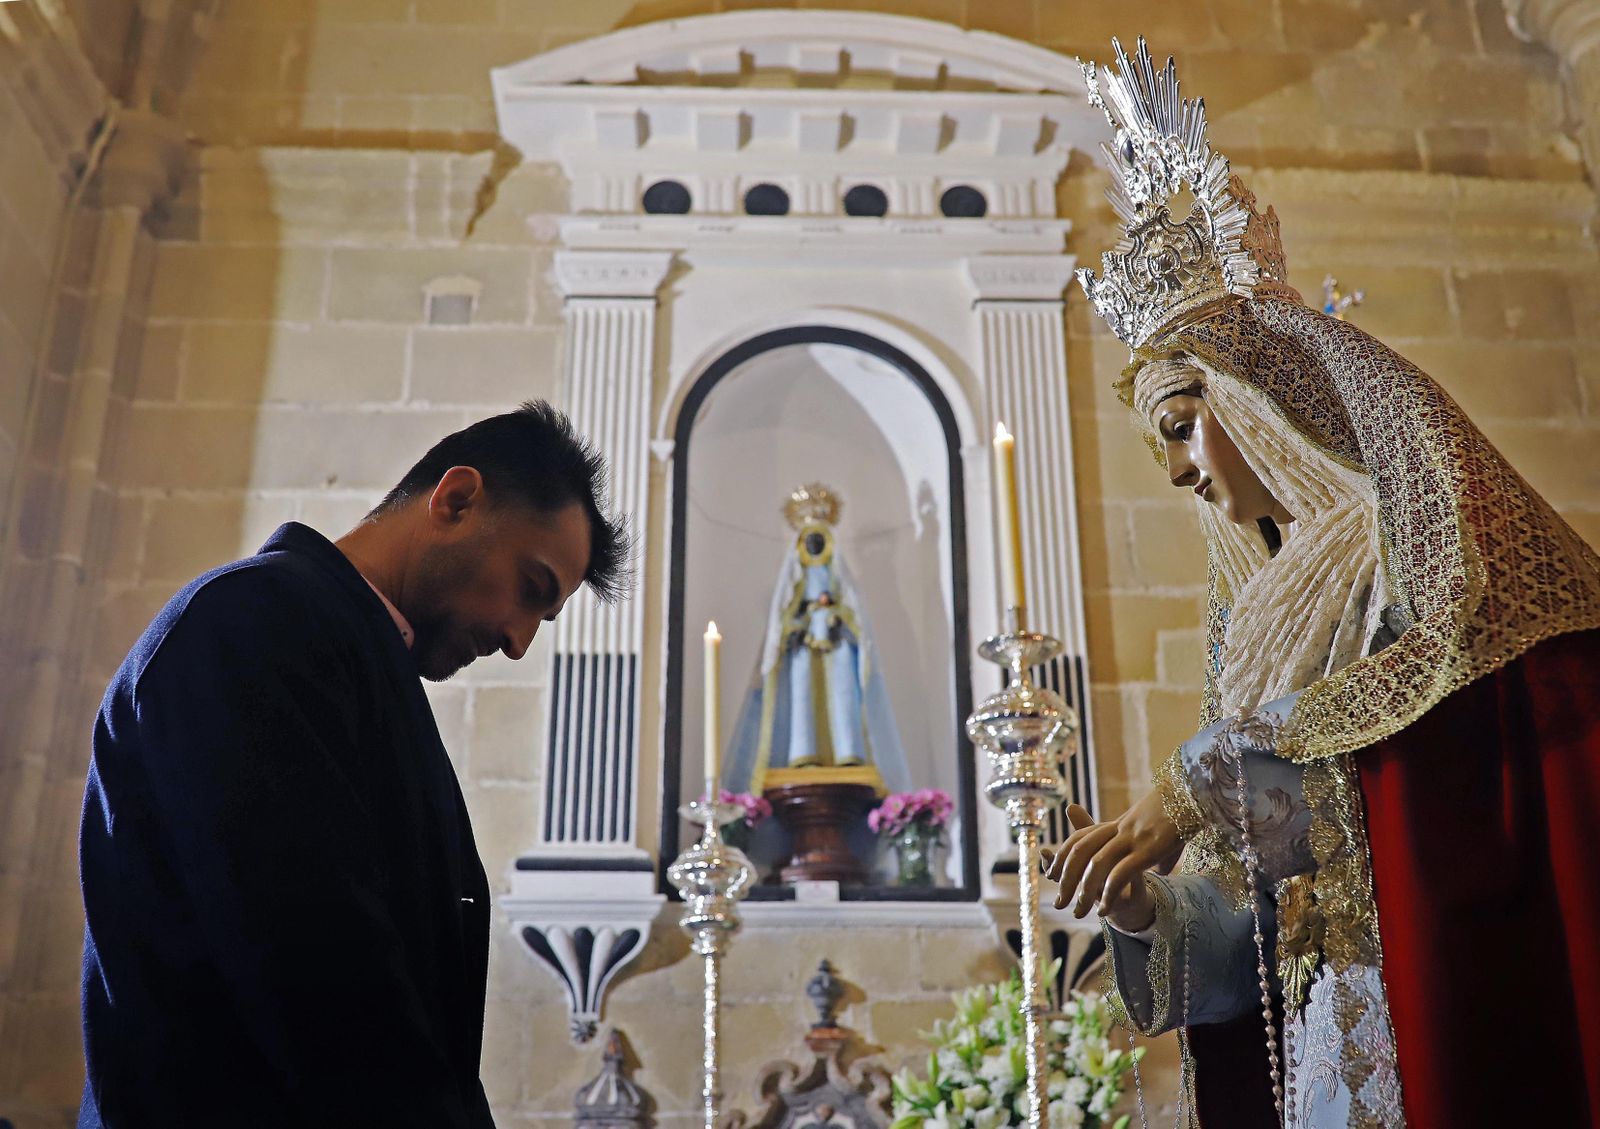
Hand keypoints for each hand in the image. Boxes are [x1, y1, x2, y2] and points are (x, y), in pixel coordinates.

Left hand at [1040, 791, 1181, 927]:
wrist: (1198, 793)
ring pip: (1096, 864)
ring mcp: (1133, 837)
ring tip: (1078, 912)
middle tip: (1059, 903)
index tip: (1052, 874)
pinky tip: (1104, 910)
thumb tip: (1163, 869)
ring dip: (1084, 892)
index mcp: (1120, 823)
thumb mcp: (1165, 834)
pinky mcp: (1148, 849)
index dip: (1063, 856)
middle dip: (1066, 878)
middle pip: (1080, 851)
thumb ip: (1158, 853)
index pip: (1081, 838)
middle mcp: (1121, 828)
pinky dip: (1109, 893)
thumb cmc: (1185, 816)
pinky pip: (1120, 873)